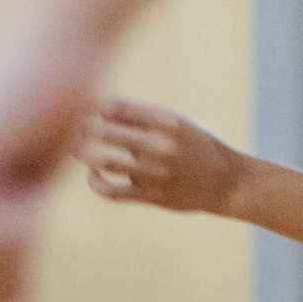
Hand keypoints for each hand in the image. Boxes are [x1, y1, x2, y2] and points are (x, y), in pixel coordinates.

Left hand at [77, 98, 248, 214]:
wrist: (228, 183)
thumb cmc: (196, 147)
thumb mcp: (177, 124)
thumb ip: (140, 117)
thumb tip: (98, 109)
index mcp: (167, 121)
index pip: (118, 106)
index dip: (92, 105)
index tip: (82, 106)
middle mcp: (161, 145)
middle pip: (104, 132)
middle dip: (81, 129)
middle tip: (74, 129)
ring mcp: (156, 173)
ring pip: (103, 161)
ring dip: (83, 153)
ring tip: (76, 149)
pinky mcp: (153, 196)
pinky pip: (112, 191)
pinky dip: (95, 183)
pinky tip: (92, 175)